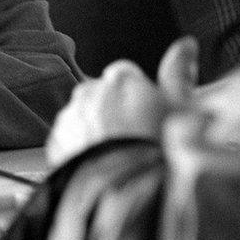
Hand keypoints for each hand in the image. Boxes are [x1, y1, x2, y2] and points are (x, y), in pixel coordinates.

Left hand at [45, 36, 197, 167]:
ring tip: (119, 160)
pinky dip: (80, 150)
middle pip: (104, 95)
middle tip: (136, 142)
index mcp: (121, 79)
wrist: (126, 196)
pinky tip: (101, 168)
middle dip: (116, 112)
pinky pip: (68, 140)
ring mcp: (69, 117)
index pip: (127, 75)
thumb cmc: (159, 154)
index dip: (141, 97)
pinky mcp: (55, 143)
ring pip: (85, 117)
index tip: (149, 118)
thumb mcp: (182, 111)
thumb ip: (179, 73)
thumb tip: (185, 43)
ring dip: (96, 130)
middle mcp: (89, 91)